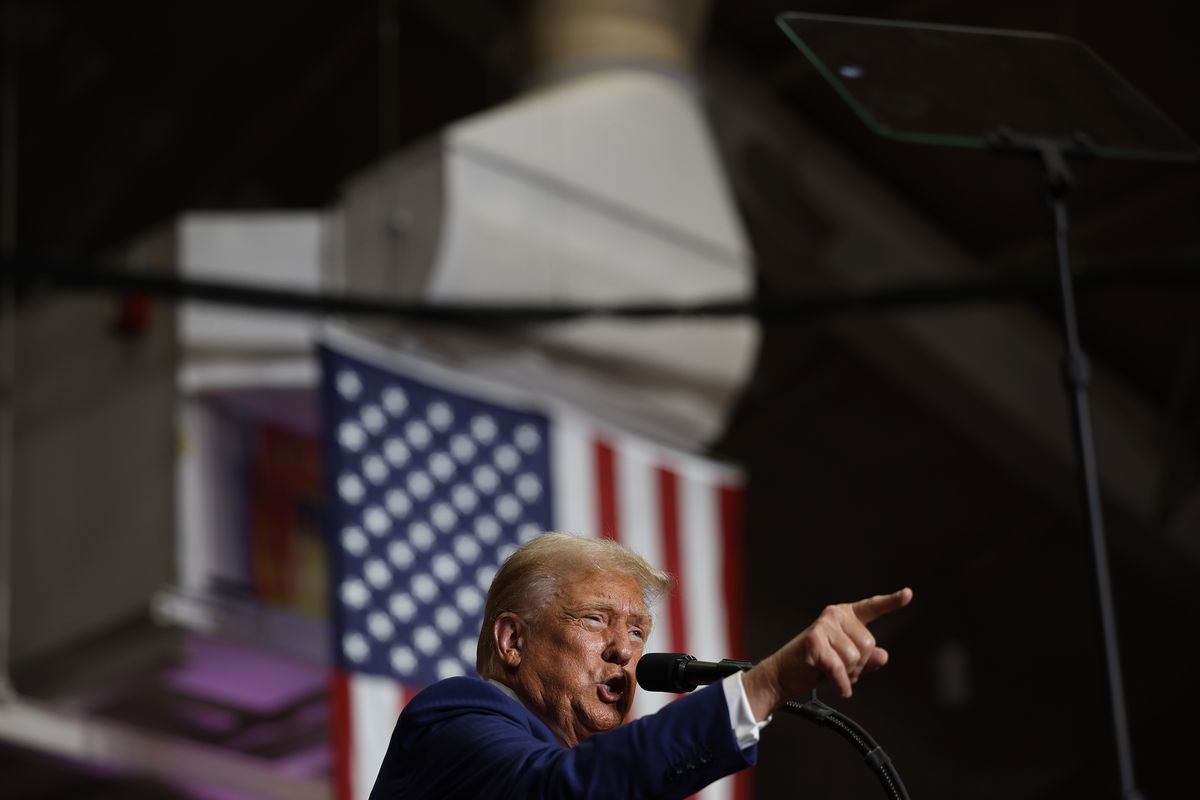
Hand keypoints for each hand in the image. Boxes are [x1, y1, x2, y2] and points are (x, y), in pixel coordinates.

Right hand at [742, 588, 912, 719]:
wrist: (785, 675)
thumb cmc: (816, 665)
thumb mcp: (847, 663)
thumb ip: (868, 659)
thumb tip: (884, 656)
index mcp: (845, 617)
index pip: (872, 608)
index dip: (892, 602)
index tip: (908, 594)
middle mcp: (835, 616)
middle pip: (868, 644)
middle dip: (859, 665)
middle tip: (840, 668)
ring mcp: (824, 626)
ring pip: (856, 658)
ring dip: (848, 674)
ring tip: (831, 672)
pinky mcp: (815, 641)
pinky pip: (840, 668)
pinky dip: (841, 683)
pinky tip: (838, 687)